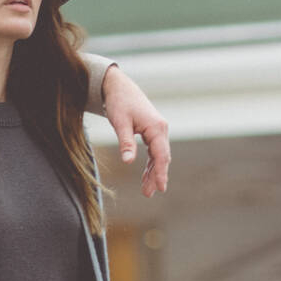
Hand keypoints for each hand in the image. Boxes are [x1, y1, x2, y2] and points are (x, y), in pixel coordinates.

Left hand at [101, 65, 169, 198]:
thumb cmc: (119, 102)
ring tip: (147, 190)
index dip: (160, 172)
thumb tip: (128, 162)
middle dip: (157, 176)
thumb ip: (126, 142)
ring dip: (153, 172)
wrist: (118, 86)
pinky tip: (146, 175)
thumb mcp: (120, 122)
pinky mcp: (152, 131)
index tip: (160, 187)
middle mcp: (161, 129)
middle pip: (162, 157)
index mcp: (156, 127)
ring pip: (158, 156)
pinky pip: (153, 151)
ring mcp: (158, 130)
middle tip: (149, 193)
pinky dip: (150, 163)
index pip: (161, 155)